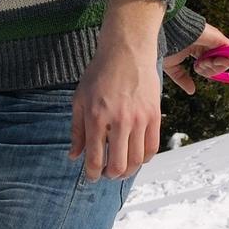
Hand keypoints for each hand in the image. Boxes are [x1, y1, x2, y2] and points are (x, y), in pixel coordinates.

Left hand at [73, 0, 168, 179]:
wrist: (126, 51)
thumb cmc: (99, 74)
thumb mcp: (80, 100)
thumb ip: (77, 130)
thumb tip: (74, 157)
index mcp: (96, 118)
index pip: (94, 159)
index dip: (92, 174)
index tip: (91, 177)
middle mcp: (119, 121)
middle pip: (118, 166)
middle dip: (110, 176)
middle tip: (107, 174)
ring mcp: (139, 119)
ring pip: (136, 160)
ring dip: (128, 171)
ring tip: (122, 169)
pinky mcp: (154, 115)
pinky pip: (152, 147)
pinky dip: (144, 158)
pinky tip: (136, 157)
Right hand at [161, 21, 228, 93]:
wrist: (169, 34)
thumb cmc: (167, 46)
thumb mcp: (173, 67)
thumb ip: (182, 79)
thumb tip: (191, 91)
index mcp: (198, 50)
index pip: (211, 65)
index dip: (207, 71)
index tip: (198, 69)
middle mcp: (208, 45)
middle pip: (219, 65)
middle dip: (210, 70)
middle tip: (199, 65)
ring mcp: (215, 41)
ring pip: (227, 60)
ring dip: (215, 66)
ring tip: (203, 62)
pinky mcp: (220, 38)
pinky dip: (224, 61)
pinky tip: (211, 60)